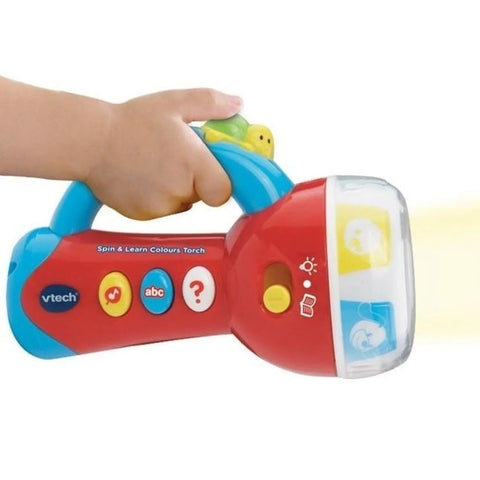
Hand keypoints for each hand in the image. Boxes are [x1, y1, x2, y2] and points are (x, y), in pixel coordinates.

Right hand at [87, 88, 241, 219]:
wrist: (90, 142)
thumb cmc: (131, 122)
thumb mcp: (174, 103)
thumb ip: (210, 104)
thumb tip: (237, 105)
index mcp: (193, 164)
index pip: (223, 191)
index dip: (219, 180)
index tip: (210, 168)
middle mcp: (178, 190)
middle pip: (202, 195)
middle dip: (195, 178)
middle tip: (174, 157)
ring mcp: (159, 207)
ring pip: (181, 203)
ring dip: (175, 189)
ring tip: (153, 164)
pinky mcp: (142, 215)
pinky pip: (161, 210)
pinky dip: (156, 197)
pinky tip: (141, 177)